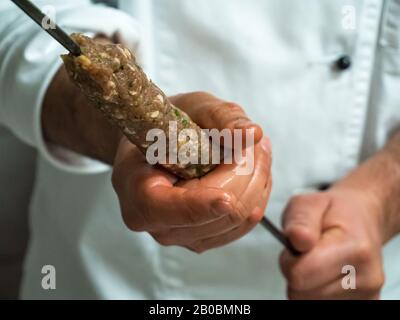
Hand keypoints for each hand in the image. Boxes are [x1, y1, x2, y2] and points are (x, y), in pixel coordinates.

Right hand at [112, 92, 271, 252]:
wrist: (153, 150)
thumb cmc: (167, 128)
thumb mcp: (190, 107)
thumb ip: (220, 117)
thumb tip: (252, 133)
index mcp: (141, 195)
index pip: (172, 210)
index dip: (201, 206)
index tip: (226, 199)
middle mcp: (158, 225)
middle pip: (219, 213)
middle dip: (247, 174)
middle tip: (258, 142)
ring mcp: (181, 237)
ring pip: (237, 220)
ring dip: (257, 182)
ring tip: (258, 150)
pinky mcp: (202, 240)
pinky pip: (242, 226)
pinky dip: (256, 197)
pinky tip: (256, 172)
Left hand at [280, 186, 384, 299]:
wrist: (364, 220)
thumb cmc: (333, 212)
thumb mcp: (309, 203)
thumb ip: (300, 220)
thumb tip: (297, 238)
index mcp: (354, 249)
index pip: (300, 274)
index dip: (289, 260)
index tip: (297, 247)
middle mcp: (366, 278)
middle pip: (302, 293)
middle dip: (296, 273)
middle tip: (307, 254)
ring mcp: (368, 295)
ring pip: (309, 302)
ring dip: (306, 284)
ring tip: (317, 262)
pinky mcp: (366, 304)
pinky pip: (321, 304)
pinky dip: (317, 292)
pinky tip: (326, 274)